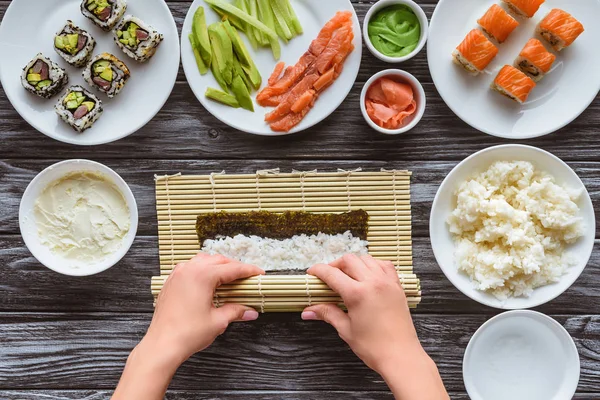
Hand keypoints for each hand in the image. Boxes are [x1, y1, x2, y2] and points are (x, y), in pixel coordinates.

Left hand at [146, 253, 264, 363]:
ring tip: (229, 277)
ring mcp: (178, 275)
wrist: (162, 345)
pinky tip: (208, 281)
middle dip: (234, 267)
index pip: (232, 268)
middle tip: (246, 277)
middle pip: (218, 260)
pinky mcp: (171, 282)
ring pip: (203, 260)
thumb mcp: (218, 321)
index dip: (248, 270)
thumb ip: (236, 311)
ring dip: (218, 265)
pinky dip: (202, 270)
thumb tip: (249, 311)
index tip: (258, 273)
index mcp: (202, 276)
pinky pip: (190, 267)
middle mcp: (189, 270)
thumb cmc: (186, 334)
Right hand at [302, 254, 447, 399]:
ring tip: (347, 275)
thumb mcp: (346, 329)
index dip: (318, 271)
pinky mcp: (397, 287)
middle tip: (328, 277)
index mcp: (357, 294)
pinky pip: (384, 265)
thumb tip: (309, 311)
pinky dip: (373, 264)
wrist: (401, 357)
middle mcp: (373, 282)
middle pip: (349, 260)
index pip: (332, 273)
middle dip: (335, 265)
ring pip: (367, 259)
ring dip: (354, 263)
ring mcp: (387, 282)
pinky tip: (368, 275)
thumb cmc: (374, 347)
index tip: (312, 273)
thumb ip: (327, 313)